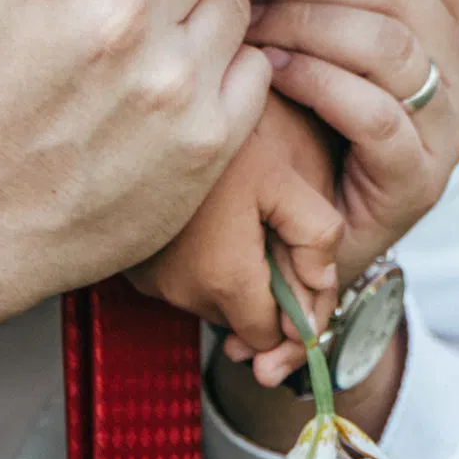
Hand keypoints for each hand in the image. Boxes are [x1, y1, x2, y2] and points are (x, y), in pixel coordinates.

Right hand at [127, 99, 342, 358]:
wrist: (141, 122)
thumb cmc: (217, 142)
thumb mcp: (281, 175)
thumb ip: (314, 233)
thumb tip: (323, 282)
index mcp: (226, 279)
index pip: (268, 337)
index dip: (293, 315)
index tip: (301, 278)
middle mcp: (184, 293)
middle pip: (241, 322)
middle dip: (264, 293)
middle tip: (273, 239)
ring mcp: (154, 283)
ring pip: (213, 302)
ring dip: (234, 278)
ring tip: (241, 223)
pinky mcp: (135, 269)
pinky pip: (184, 283)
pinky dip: (203, 265)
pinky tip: (210, 222)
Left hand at [236, 0, 458, 376]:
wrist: (293, 232)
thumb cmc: (295, 111)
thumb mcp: (315, 21)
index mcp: (454, 21)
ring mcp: (451, 130)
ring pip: (391, 44)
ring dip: (310, 27)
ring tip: (258, 32)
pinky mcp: (422, 180)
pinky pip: (375, 110)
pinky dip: (317, 80)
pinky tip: (274, 72)